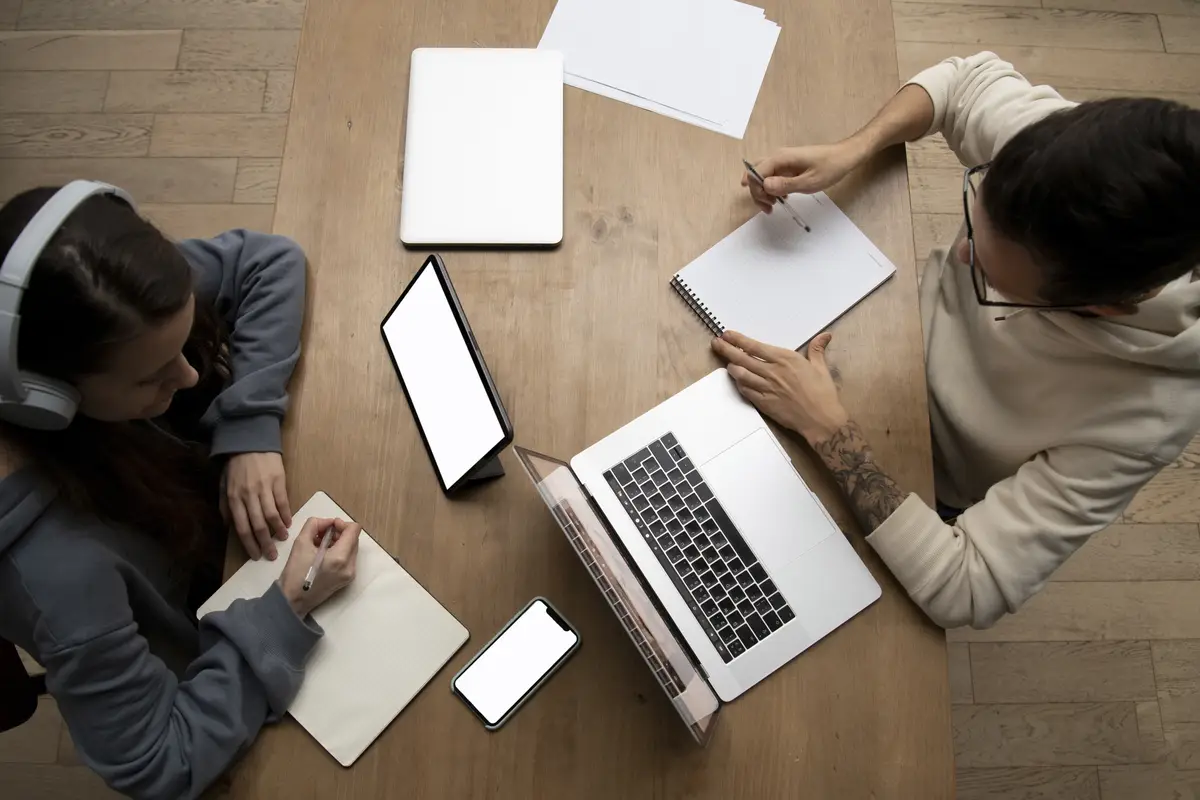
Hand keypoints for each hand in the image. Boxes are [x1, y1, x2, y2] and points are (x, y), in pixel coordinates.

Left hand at [223, 452, 291, 560]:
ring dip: (278, 531)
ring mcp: (264, 488)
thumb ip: (225, 505)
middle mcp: (249, 496)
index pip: (242, 527)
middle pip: (258, 525)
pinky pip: (282, 502)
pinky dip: (286, 515)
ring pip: (272, 516)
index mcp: (234, 498)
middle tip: (271, 555)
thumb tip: (229, 526)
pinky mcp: (278, 481)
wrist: (251, 441)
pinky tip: (288, 523)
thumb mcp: (224, 484)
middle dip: (265, 543)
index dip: (249, 544)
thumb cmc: (236, 465)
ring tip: (283, 539)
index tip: (255, 555)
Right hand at [278, 517, 361, 617]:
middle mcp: (350, 566)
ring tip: (319, 545)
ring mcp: (350, 575)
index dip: (341, 523)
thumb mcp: (301, 543)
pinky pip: (348, 559)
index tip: (328, 526)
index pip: (354, 530)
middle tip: (321, 535)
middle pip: (354, 539)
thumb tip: (327, 522)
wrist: (292, 601)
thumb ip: (314, 525)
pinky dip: (339, 552)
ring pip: (351, 548)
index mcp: (340, 558)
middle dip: (339, 533)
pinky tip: (323, 555)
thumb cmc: (295, 573)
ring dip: (339, 542)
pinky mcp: (346, 580)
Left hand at [711, 330, 849, 443]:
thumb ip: (816, 350)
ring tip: (725, 362)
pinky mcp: (764, 403)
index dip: (738, 340)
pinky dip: (739, 384)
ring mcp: (767, 388)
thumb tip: (824, 336)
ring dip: (731, 367)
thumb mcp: (820, 368)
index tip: (727, 334)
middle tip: (716, 343)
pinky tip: (737, 380)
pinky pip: (746, 391)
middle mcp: (773, 372)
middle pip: (743, 358)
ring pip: (741, 375)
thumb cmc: (822, 393)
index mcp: (785, 359)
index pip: (755, 347)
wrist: (820, 419)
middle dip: (726, 349)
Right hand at [742, 142, 863, 212]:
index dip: (757, 191)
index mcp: (780, 158)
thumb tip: (765, 187)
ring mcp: (782, 161)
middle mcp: (778, 157)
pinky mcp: (788, 165)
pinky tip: (782, 197)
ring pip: (762, 175)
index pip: (755, 173)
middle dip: (757, 192)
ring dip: (763, 191)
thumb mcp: (809, 181)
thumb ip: (785, 185)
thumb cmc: (830, 167)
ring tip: (774, 204)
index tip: (769, 204)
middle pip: (755, 173)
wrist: (844, 156)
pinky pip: (772, 176)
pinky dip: (772, 188)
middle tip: (769, 207)